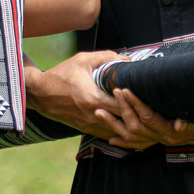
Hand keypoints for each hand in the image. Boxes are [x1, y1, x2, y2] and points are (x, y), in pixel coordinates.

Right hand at [25, 53, 155, 149]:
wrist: (39, 94)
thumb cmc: (61, 75)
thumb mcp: (83, 60)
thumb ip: (107, 58)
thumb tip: (128, 60)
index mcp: (93, 99)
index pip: (124, 106)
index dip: (139, 102)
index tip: (149, 95)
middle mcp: (93, 116)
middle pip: (126, 123)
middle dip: (140, 117)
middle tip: (154, 109)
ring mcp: (90, 126)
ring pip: (120, 134)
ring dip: (133, 127)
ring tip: (146, 119)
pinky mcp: (87, 130)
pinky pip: (110, 135)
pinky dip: (122, 132)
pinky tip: (131, 124)